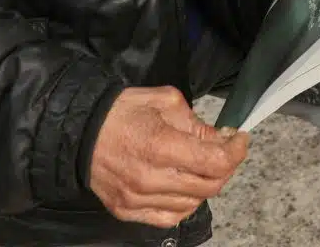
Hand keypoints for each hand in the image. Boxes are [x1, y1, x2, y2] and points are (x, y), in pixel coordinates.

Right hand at [89, 87, 248, 227]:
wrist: (80, 132)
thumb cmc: (124, 111)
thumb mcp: (166, 101)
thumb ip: (196, 123)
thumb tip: (219, 139)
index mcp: (160, 145)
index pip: (214, 162)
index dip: (236, 151)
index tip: (239, 139)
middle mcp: (150, 179)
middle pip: (209, 186)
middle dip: (226, 166)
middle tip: (226, 150)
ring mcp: (138, 200)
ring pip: (192, 204)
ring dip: (206, 185)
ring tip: (204, 165)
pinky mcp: (127, 211)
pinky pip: (169, 218)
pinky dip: (185, 204)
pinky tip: (185, 186)